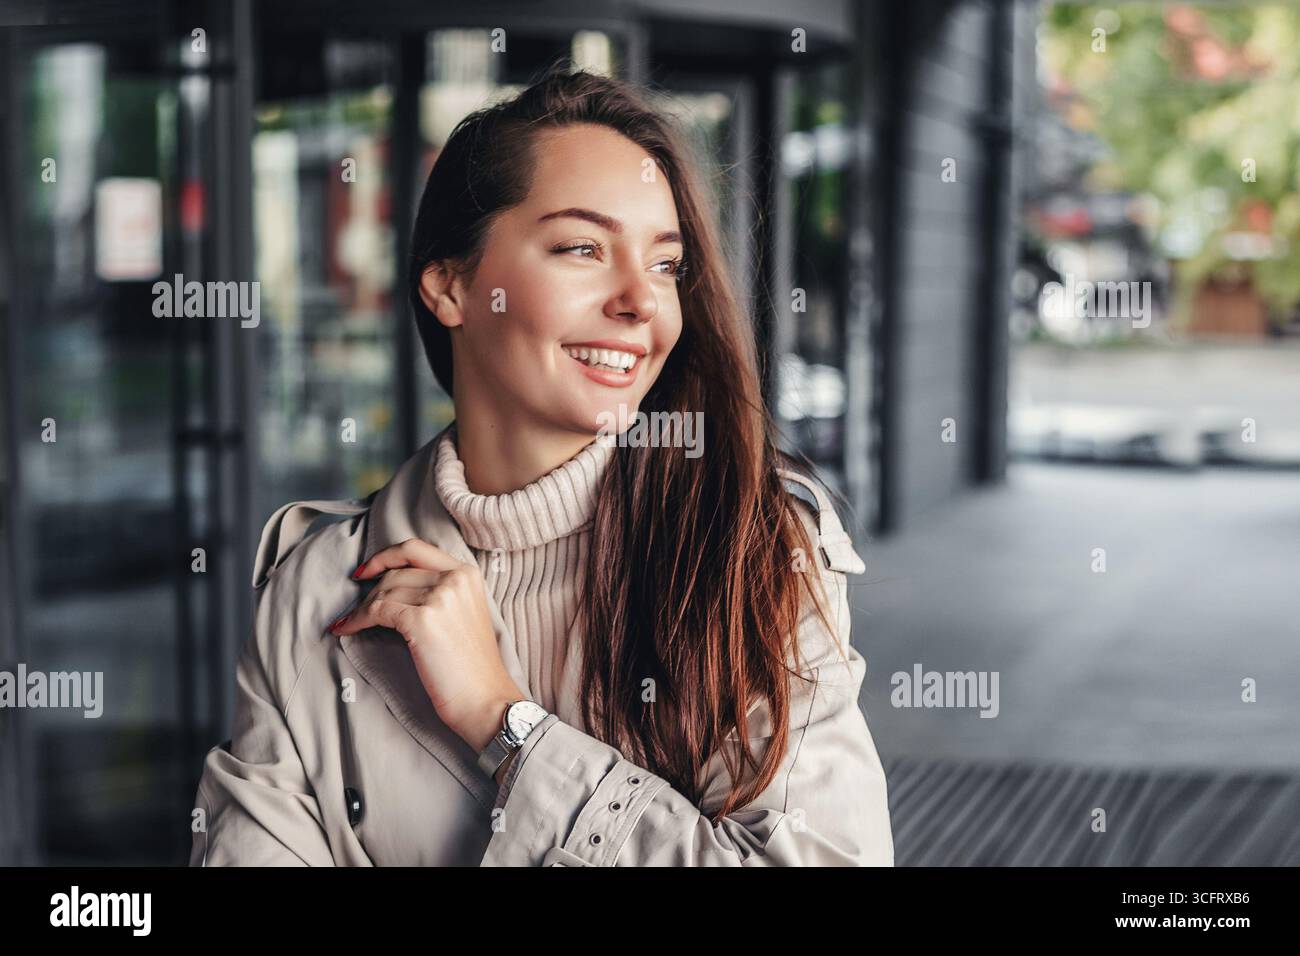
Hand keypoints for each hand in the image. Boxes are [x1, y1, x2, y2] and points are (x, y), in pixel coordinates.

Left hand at [328, 538, 525, 752]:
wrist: (486, 699)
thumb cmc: (474, 668)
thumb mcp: (466, 614)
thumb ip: (442, 592)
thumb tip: (395, 587)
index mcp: (467, 573)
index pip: (416, 549)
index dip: (385, 556)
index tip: (366, 570)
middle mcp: (455, 578)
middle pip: (397, 572)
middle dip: (371, 590)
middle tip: (358, 610)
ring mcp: (440, 597)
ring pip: (384, 591)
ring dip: (361, 608)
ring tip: (350, 623)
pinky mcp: (422, 621)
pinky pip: (377, 611)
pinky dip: (356, 620)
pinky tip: (345, 629)